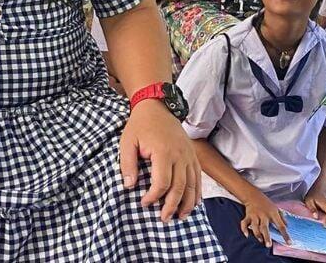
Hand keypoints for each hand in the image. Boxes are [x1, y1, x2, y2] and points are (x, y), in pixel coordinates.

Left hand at [120, 99, 201, 221]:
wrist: (157, 107)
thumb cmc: (139, 125)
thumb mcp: (127, 142)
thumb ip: (127, 164)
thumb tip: (129, 186)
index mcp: (163, 152)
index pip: (162, 183)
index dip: (153, 197)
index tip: (144, 203)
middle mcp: (180, 155)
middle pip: (180, 188)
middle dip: (171, 206)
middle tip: (163, 219)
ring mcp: (189, 156)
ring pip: (192, 186)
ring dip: (187, 204)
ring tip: (179, 217)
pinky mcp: (193, 155)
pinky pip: (198, 178)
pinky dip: (197, 193)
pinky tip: (193, 204)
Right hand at [240, 191, 289, 246]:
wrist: (253, 195)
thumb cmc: (266, 204)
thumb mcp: (276, 209)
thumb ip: (282, 217)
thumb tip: (287, 226)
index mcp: (273, 214)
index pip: (281, 225)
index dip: (285, 235)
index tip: (289, 243)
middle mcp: (263, 215)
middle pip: (265, 227)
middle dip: (266, 237)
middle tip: (268, 245)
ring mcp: (255, 215)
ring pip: (255, 226)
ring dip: (257, 234)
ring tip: (260, 240)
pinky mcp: (248, 215)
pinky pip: (244, 223)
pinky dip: (244, 229)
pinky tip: (246, 235)